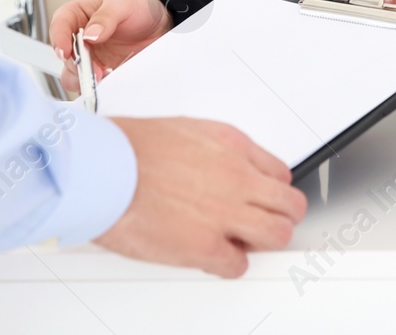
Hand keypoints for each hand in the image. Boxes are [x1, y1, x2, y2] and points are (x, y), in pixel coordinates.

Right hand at [50, 0, 171, 94]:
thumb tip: (89, 36)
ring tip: (105, 77)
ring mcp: (90, 59)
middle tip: (94, 70)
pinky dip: (98, 88)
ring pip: (73, 75)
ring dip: (84, 80)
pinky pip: (92, 86)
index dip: (58, 38)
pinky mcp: (101, 75)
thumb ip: (105, 17)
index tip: (64, 51)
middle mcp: (79, 39)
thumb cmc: (139, 9)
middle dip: (76, 65)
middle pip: (65, 56)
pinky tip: (111, 83)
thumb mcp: (123, 4)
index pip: (60, 25)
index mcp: (78, 16)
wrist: (162, 27)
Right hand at [96, 117, 306, 277]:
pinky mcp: (205, 246)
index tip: (263, 198)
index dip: (271, 191)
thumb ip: (217, 151)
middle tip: (264, 223)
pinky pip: (238, 264)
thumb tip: (224, 166)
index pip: (280, 175)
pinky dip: (229, 264)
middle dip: (280, 216)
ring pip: (278, 234)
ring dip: (263, 241)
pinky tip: (214, 256)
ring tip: (243, 241)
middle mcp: (237, 178)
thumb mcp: (189, 130)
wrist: (105, 169)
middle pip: (290, 205)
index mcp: (234, 146)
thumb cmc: (131, 149)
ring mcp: (225, 213)